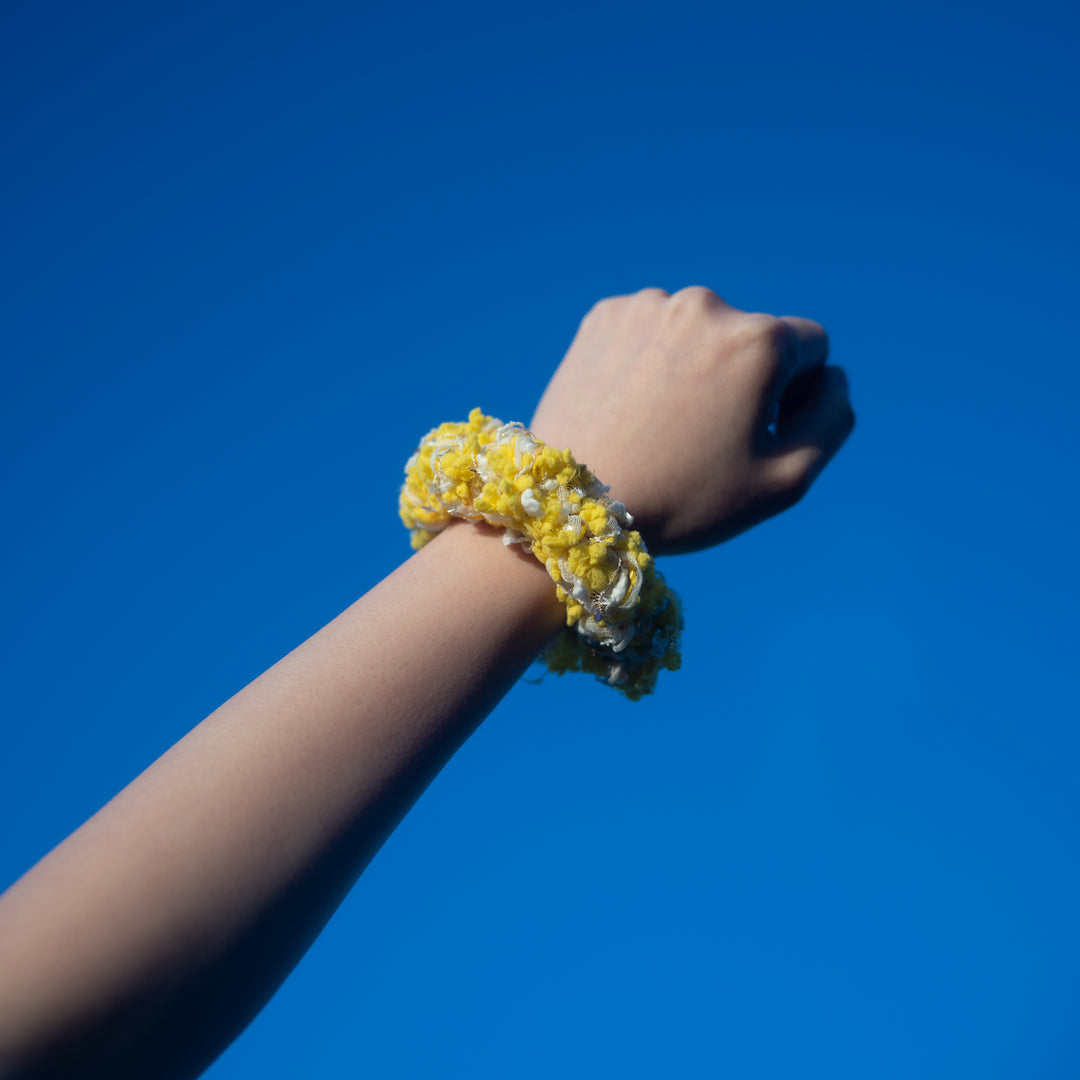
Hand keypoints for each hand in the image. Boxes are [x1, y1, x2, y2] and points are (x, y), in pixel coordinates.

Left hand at [530, 286, 854, 554]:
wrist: (574, 504)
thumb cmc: (684, 499)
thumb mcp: (786, 479)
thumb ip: (831, 417)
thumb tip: (830, 375)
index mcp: (760, 340)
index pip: (811, 347)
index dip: (791, 397)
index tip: (751, 435)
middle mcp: (706, 305)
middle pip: (751, 337)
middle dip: (740, 379)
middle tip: (699, 438)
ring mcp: (648, 306)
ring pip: (697, 332)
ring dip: (693, 366)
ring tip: (659, 424)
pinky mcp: (603, 316)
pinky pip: (648, 331)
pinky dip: (648, 361)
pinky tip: (629, 407)